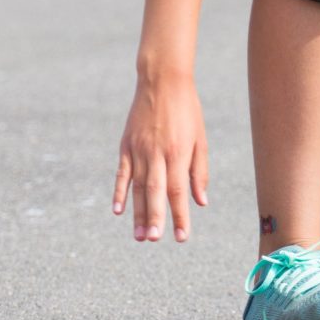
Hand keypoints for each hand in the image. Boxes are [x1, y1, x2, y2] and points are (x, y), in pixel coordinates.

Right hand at [111, 76, 207, 241]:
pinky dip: (120, 192)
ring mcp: (139, 149)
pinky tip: (118, 210)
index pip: (179, 191)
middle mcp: (157, 153)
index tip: (182, 237)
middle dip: (155, 218)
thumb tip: (200, 202)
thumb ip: (199, 172)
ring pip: (137, 186)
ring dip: (138, 212)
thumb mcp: (200, 139)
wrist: (162, 80)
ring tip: (139, 236)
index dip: (180, 215)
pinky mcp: (126, 145)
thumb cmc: (187, 110)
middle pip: (156, 191)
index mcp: (179, 152)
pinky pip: (122, 173)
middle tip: (154, 240)